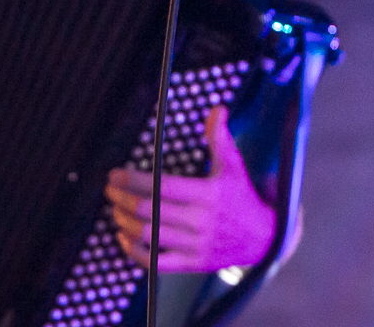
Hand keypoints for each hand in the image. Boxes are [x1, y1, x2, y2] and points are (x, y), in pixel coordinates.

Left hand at [104, 106, 280, 273]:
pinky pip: (156, 262)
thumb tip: (217, 110)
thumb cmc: (242, 198)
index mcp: (207, 195)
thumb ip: (220, 138)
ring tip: (115, 208)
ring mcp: (194, 244)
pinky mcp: (191, 263)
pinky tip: (124, 238)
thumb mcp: (234, 166)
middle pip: (148, 211)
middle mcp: (199, 221)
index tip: (116, 174)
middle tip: (110, 189)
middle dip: (122, 198)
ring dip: (124, 221)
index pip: (162, 187)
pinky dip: (135, 251)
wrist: (263, 238)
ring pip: (148, 234)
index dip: (133, 180)